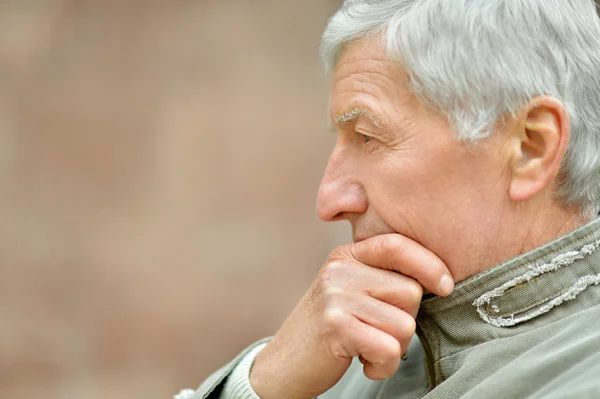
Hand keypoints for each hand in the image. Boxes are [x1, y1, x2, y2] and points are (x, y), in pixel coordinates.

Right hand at [249, 234, 453, 398]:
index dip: (429, 264)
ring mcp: (336, 297)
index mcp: (346, 256)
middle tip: (377, 332)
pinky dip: (383, 365)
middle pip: (410, 291)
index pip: (397, 245)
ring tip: (366, 347)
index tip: (445, 285)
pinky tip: (362, 361)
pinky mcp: (336, 326)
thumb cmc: (329, 330)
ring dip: (394, 348)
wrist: (284, 363)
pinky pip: (389, 349)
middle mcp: (340, 271)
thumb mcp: (350, 291)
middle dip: (404, 320)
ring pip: (405, 324)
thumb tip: (439, 277)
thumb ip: (381, 278)